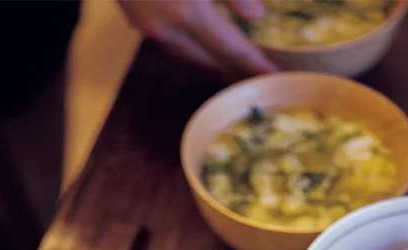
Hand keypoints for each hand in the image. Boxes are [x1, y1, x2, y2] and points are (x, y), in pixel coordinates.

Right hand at [118, 0, 277, 78]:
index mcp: (189, 12)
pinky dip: (191, 55)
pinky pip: (171, 48)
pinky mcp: (135, 20)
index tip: (272, 75)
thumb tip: (258, 16)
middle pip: (210, 61)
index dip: (253, 63)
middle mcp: (167, 28)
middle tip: (256, 79)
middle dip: (235, 71)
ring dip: (212, 67)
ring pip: (188, 59)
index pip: (232, 48)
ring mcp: (148, 27)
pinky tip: (201, 52)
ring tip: (233, 72)